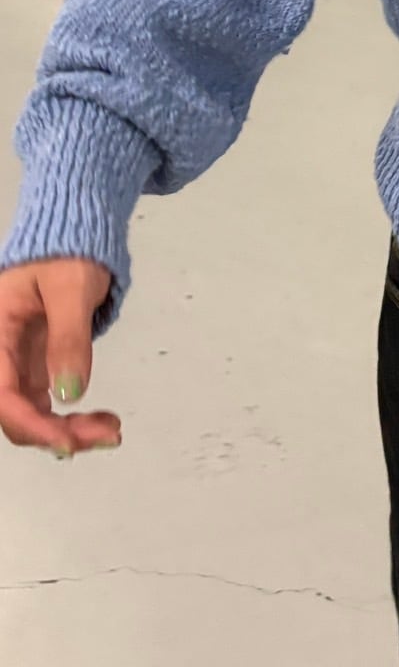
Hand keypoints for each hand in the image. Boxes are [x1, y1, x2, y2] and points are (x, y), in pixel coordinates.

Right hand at [0, 258, 121, 458]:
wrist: (74, 233)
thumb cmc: (68, 253)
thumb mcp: (70, 289)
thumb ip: (68, 338)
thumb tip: (70, 393)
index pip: (1, 393)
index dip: (31, 424)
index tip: (68, 442)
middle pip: (14, 410)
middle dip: (55, 433)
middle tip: (107, 436)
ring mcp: (17, 361)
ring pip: (30, 411)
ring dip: (66, 429)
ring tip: (111, 431)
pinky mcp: (35, 364)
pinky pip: (45, 400)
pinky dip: (70, 415)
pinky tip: (99, 421)